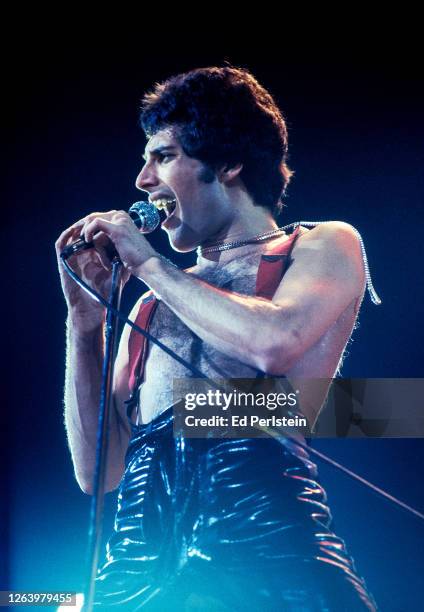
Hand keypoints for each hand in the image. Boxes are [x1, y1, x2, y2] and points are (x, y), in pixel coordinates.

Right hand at [55, 211, 141, 327]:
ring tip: (86, 221)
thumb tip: (134, 255)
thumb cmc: (103, 294)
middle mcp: (82, 255)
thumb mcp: (116, 276)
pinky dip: (65, 236)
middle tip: (98, 219)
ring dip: (77, 227)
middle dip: (90, 225)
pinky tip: (73, 231)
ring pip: (71, 236)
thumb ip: (122, 264)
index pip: (96, 236)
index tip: (110, 224)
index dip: (102, 229)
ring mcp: (72, 258)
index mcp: (94, 256)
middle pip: (83, 233)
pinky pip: (61, 245)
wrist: (90, 308)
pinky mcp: (63, 262)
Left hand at [79, 209, 157, 272]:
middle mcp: (121, 215)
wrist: (147, 264)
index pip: (99, 217)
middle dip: (82, 226)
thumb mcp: (120, 244)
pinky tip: (87, 240)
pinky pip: (96, 223)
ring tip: (82, 242)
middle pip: (94, 216)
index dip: (87, 226)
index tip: (79, 236)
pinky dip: (89, 231)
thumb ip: (109, 238)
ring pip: (93, 219)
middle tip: (75, 238)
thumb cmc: (136, 259)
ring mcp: (120, 220)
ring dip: (85, 231)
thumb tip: (93, 239)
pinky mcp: (117, 228)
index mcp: (122, 218)